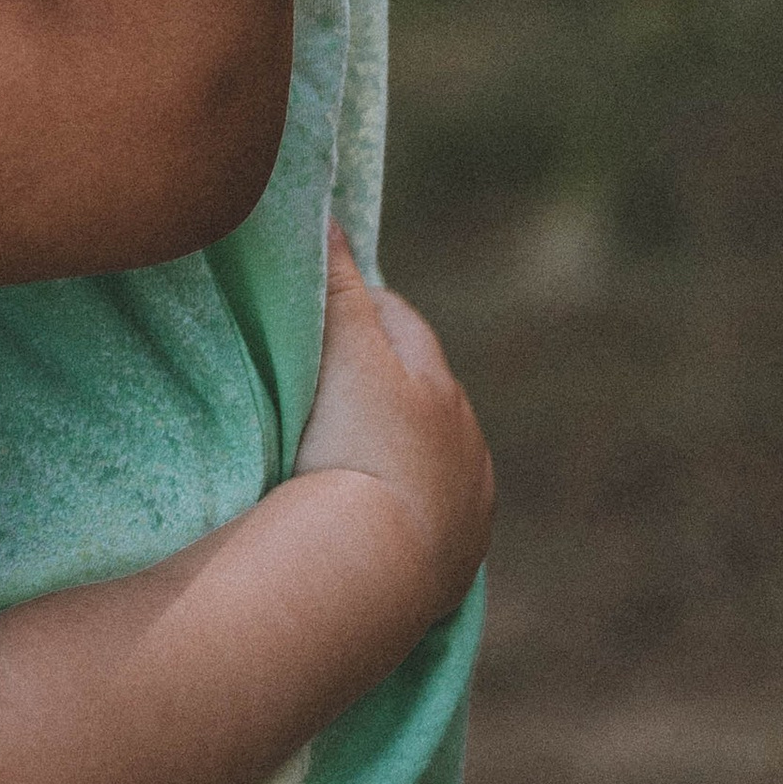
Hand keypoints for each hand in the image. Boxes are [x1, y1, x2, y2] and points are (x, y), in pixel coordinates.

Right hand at [294, 225, 492, 615]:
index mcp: (441, 383)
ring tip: (340, 454)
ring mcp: (467, 505)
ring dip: (394, 444)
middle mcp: (467, 441)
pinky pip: (430, 514)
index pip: (398, 318)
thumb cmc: (355, 449)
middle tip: (319, 381)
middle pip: (419, 388)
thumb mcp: (342, 356)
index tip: (315, 312)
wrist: (376, 571)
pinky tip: (370, 513)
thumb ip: (334, 285)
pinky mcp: (456, 562)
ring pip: (429, 453)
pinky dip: (403, 503)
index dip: (357, 305)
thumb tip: (326, 212)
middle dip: (380, 376)